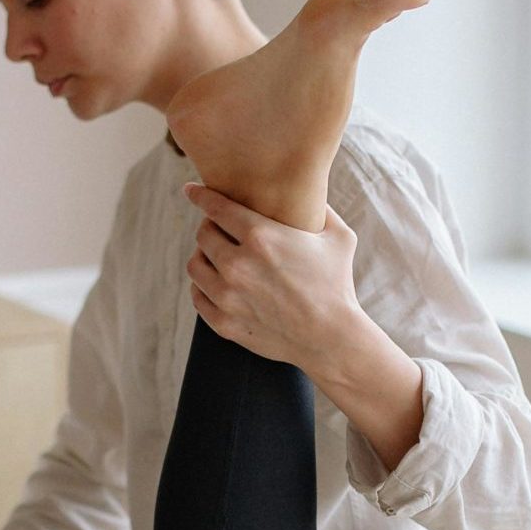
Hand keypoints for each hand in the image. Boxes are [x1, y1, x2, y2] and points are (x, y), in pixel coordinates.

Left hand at [183, 182, 364, 370]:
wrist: (331, 338)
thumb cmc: (337, 285)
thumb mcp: (338, 237)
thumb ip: (321, 209)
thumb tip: (310, 191)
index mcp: (261, 236)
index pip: (216, 207)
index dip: (201, 195)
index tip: (192, 191)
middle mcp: (237, 264)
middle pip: (203, 235)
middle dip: (210, 228)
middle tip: (220, 230)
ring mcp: (227, 296)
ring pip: (195, 265)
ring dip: (202, 257)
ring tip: (214, 257)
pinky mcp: (224, 323)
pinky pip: (198, 296)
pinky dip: (202, 287)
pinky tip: (213, 283)